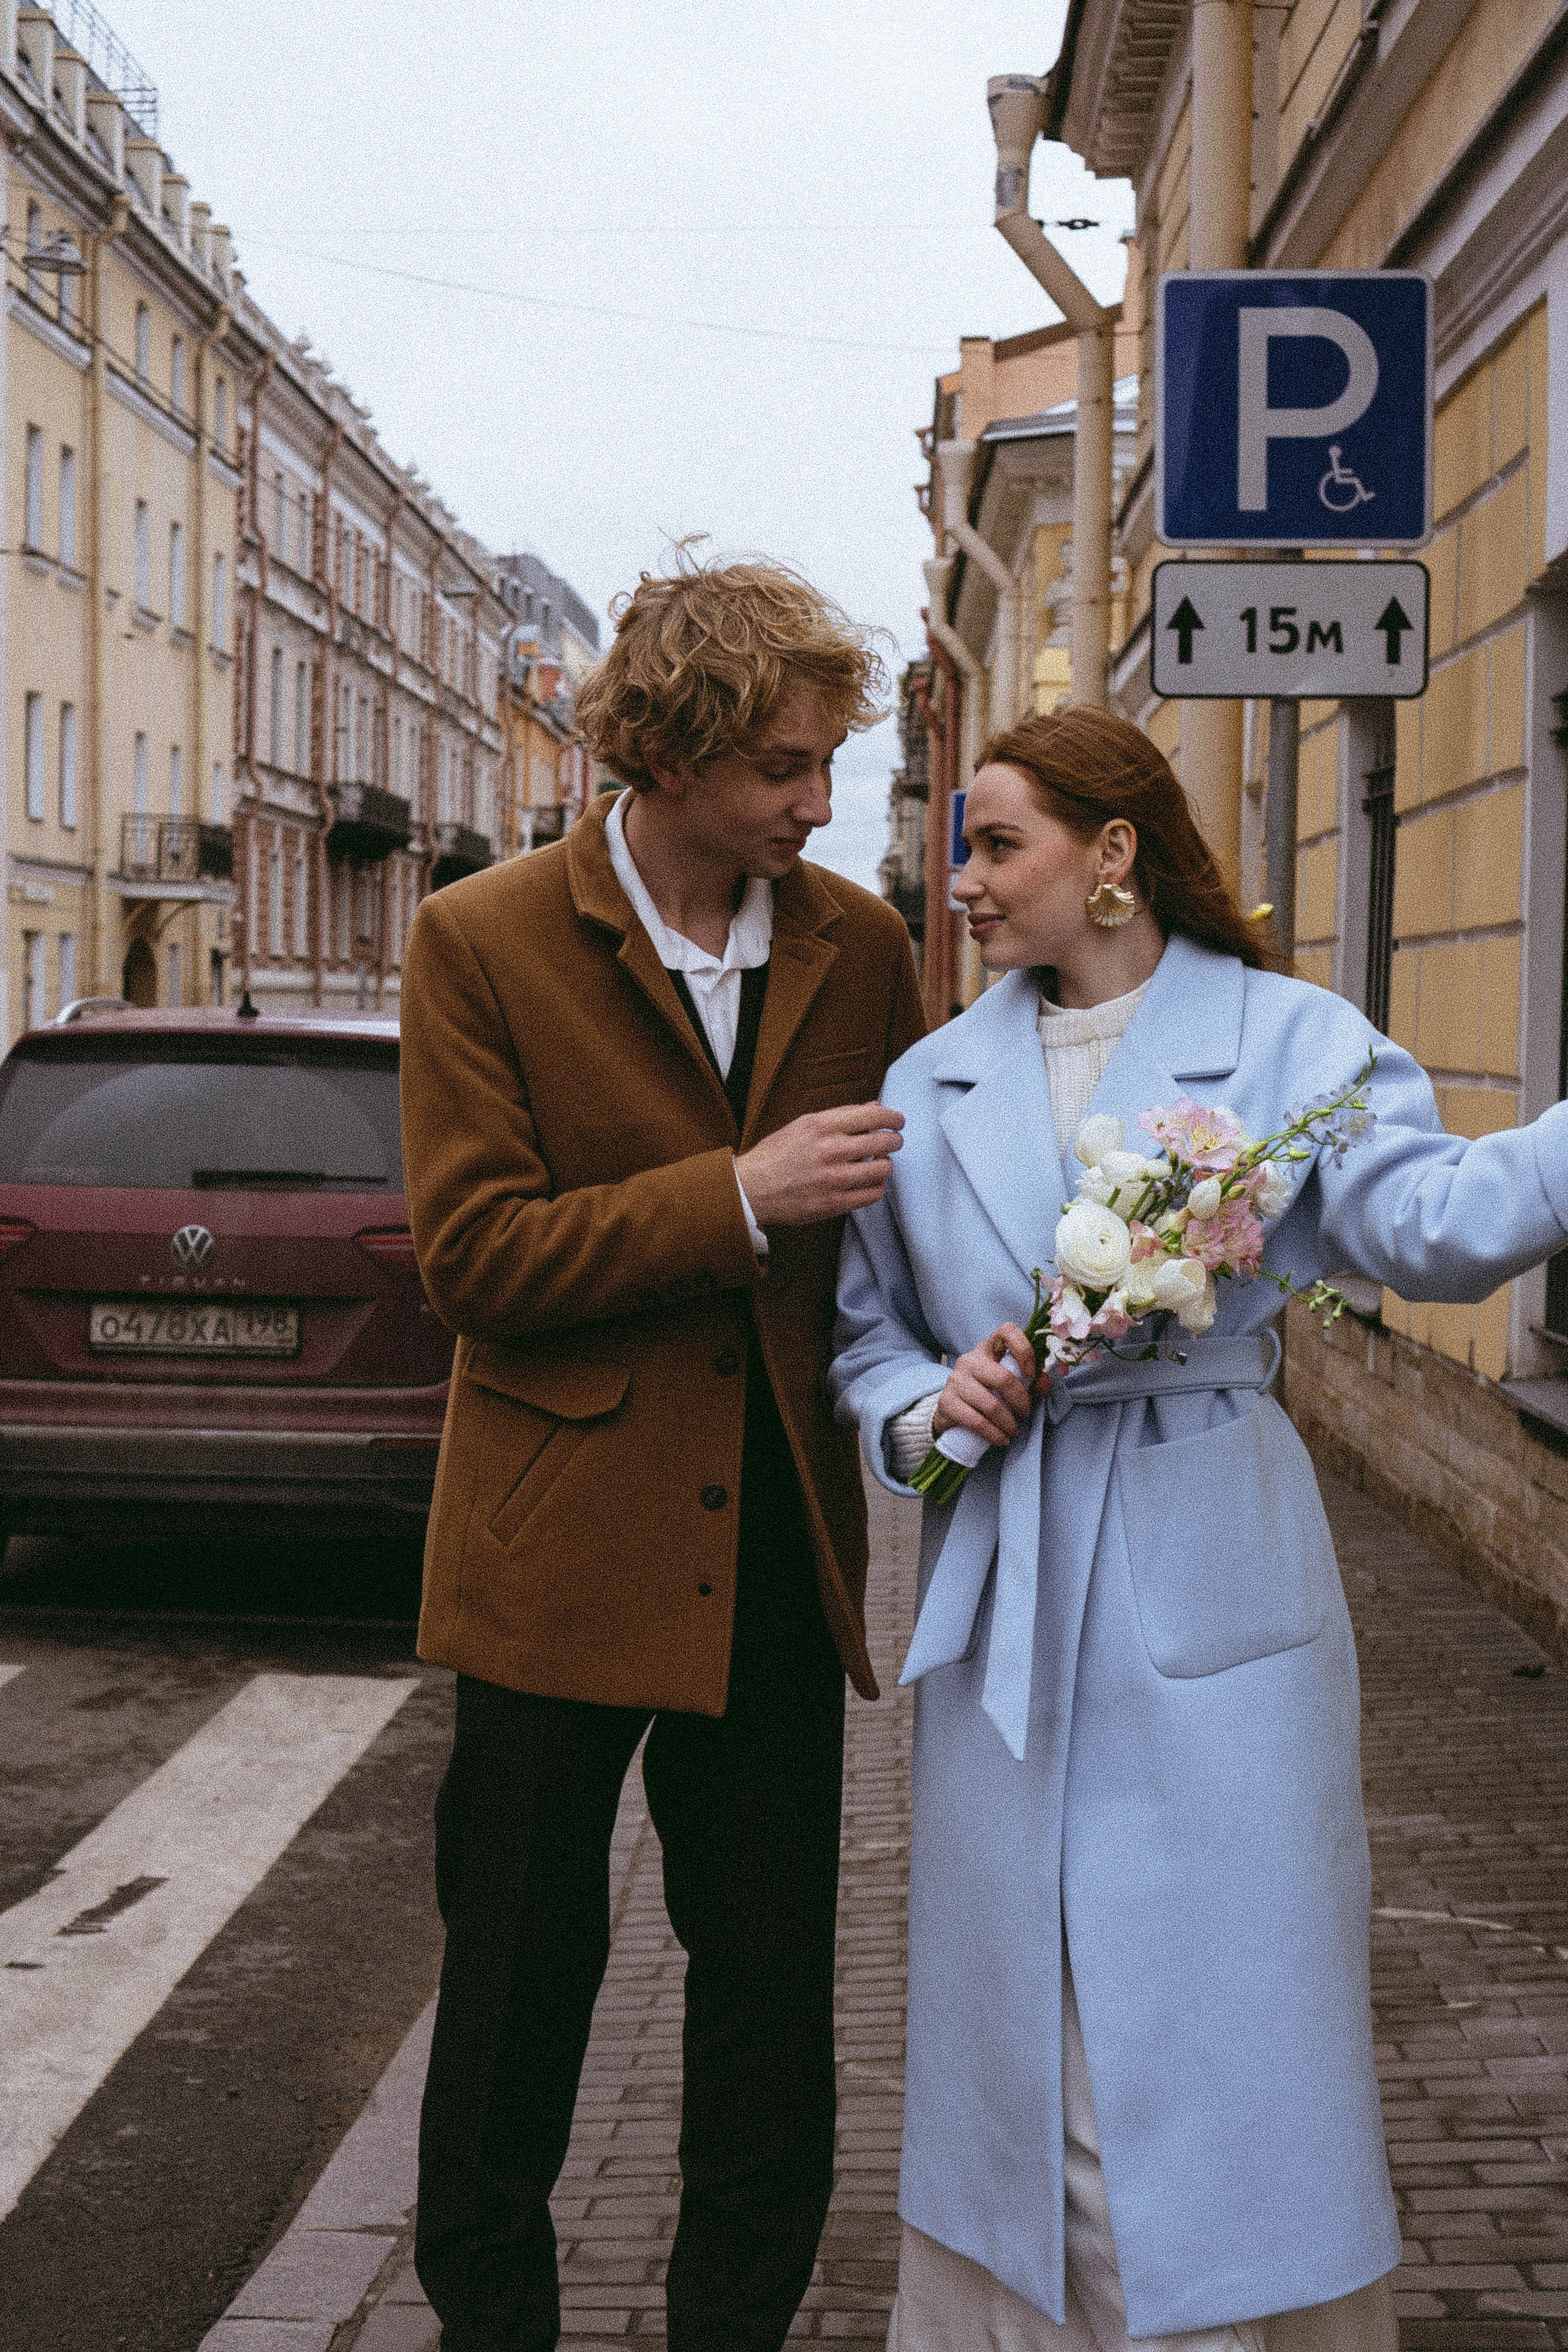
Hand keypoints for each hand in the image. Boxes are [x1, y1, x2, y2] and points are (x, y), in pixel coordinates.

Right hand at [734, 1102, 904, 1227]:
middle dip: (894, 1141)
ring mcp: (834, 1179)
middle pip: (883, 1142)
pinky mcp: (834, 1203)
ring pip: (882, 1169)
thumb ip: (840, 1116)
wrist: (750, 1189)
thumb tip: (873, 1108)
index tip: (898, 1121)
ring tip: (880, 1163)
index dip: (893, 1118)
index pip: (874, 1116)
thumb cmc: (775, 1155)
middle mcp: (830, 1150)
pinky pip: (872, 1194)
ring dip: (886, 1164)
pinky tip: (871, 1182)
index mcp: (822, 1126)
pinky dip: (878, 1187)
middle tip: (893, 1142)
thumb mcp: (804, 1125)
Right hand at [932, 1323, 1043, 1448]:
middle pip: (1003, 1378)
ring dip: (1008, 1423)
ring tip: (1014, 1432)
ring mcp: (956, 1380)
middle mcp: (970, 1360)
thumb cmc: (988, 1393)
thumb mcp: (1010, 1384)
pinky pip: (975, 1421)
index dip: (1024, 1349)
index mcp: (989, 1348)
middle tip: (1026, 1414)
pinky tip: (1001, 1439)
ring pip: (990, 1404)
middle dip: (1021, 1401)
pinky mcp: (947, 1402)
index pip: (1007, 1331)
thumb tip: (1046, 1381)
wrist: (952, 1411)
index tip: (1032, 1373)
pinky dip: (993, 1434)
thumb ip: (1031, 1382)